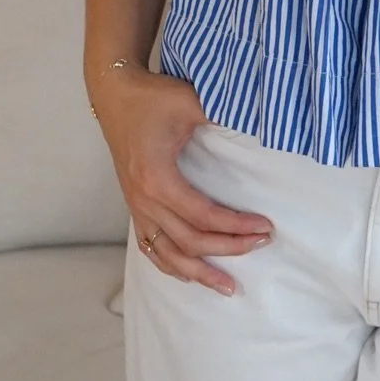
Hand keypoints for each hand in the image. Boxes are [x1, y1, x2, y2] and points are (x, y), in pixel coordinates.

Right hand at [88, 69, 272, 296]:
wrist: (114, 93)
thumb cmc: (152, 97)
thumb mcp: (190, 102)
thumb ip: (222, 116)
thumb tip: (260, 126)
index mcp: (158, 179)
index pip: (204, 216)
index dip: (237, 225)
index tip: (265, 226)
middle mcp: (144, 200)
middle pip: (190, 241)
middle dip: (229, 248)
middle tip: (261, 245)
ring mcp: (136, 206)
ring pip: (168, 254)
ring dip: (199, 273)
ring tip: (228, 287)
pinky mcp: (133, 205)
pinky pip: (150, 247)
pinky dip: (171, 265)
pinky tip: (189, 275)